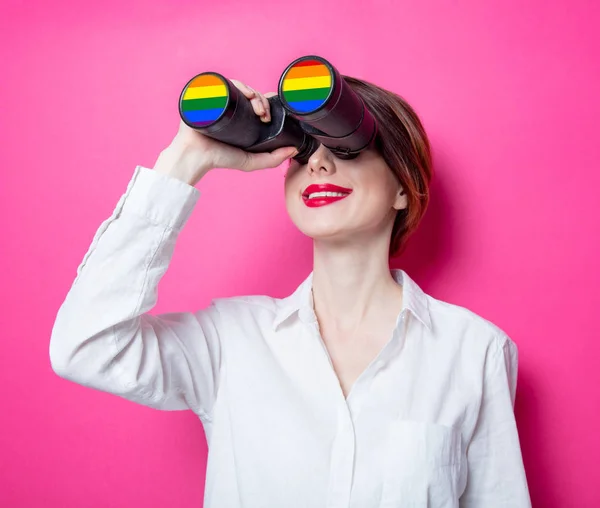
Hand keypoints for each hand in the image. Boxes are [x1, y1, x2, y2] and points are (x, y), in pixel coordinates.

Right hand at [154, 82, 295, 185]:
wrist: (195, 155)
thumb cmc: (219, 158)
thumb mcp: (251, 161)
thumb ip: (273, 159)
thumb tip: (294, 150)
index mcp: (242, 118)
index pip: (258, 103)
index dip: (269, 103)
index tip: (276, 112)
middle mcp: (232, 107)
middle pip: (252, 95)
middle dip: (263, 102)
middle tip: (265, 115)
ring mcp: (221, 99)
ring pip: (242, 88)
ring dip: (254, 94)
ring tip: (258, 109)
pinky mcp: (209, 94)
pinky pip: (226, 82)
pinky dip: (239, 84)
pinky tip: (247, 94)